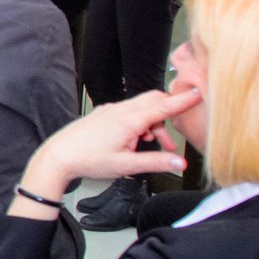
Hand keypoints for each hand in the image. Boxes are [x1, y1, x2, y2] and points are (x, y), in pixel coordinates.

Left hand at [14, 89, 199, 207]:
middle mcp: (121, 110)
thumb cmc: (88, 159)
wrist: (58, 156)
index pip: (163, 105)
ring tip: (148, 147)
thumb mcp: (126, 165)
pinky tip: (133, 142)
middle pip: (154, 101)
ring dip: (152, 124)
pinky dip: (139, 124)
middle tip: (169, 141)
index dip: (183, 100)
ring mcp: (111, 110)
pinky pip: (129, 112)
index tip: (199, 93)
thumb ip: (156, 163)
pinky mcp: (104, 114)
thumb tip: (179, 163)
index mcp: (129, 120)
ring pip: (142, 109)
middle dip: (167, 116)